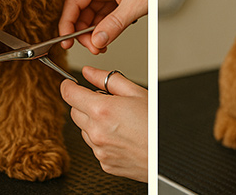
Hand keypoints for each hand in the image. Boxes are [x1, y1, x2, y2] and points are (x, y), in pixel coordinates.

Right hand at [59, 0, 146, 53]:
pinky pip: (105, 16)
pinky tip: (109, 38)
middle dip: (84, 32)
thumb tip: (97, 40)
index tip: (66, 40)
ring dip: (95, 33)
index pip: (74, 2)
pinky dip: (105, 29)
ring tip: (101, 47)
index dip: (67, 23)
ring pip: (93, 16)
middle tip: (93, 47)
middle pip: (82, 11)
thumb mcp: (135, 4)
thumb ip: (114, 24)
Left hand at [60, 66, 147, 181]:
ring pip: (84, 130)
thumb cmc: (157, 124)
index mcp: (102, 110)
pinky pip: (95, 147)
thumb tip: (89, 72)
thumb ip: (108, 79)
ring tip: (118, 122)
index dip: (68, 86)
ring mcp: (99, 149)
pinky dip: (102, 139)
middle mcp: (96, 131)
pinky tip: (121, 136)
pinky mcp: (104, 163)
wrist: (167, 155)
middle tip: (105, 102)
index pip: (69, 94)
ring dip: (93, 123)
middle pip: (75, 112)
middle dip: (84, 104)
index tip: (71, 84)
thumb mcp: (136, 92)